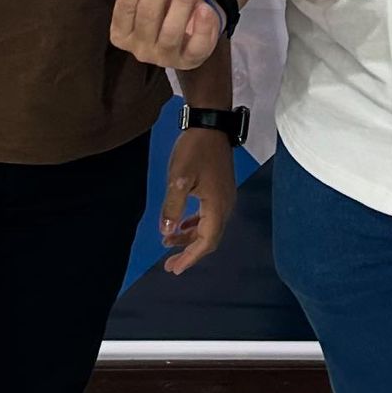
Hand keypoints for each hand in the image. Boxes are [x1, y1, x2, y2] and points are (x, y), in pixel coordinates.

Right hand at [110, 0, 223, 70]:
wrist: (186, 34)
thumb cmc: (163, 10)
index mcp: (122, 32)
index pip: (124, 6)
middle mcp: (139, 48)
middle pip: (147, 15)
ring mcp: (164, 57)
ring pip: (171, 30)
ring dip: (181, 0)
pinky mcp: (189, 60)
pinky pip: (196, 45)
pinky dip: (202, 25)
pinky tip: (205, 7)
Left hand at [159, 130, 236, 274]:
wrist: (210, 124)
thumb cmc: (195, 150)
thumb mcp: (179, 179)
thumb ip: (172, 207)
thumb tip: (166, 232)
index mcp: (217, 207)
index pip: (206, 242)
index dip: (190, 257)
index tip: (174, 268)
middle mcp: (225, 206)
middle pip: (209, 238)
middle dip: (189, 252)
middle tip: (169, 264)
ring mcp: (224, 197)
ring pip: (208, 227)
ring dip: (189, 237)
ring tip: (168, 242)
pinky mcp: (220, 189)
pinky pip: (208, 215)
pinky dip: (194, 224)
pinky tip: (182, 224)